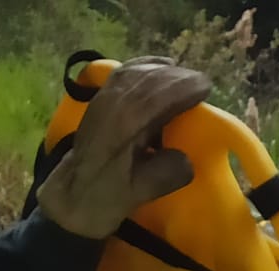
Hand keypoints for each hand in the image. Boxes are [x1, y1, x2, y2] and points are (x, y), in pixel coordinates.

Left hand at [38, 58, 212, 238]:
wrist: (73, 194)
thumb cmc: (107, 196)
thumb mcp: (140, 193)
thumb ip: (166, 175)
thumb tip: (186, 159)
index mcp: (123, 127)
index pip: (156, 97)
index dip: (182, 88)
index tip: (205, 88)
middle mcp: (112, 106)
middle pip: (148, 79)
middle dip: (178, 77)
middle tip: (202, 84)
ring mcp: (103, 99)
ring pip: (136, 72)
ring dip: (163, 71)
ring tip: (186, 77)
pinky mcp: (100, 100)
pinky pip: (124, 73)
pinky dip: (144, 66)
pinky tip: (159, 67)